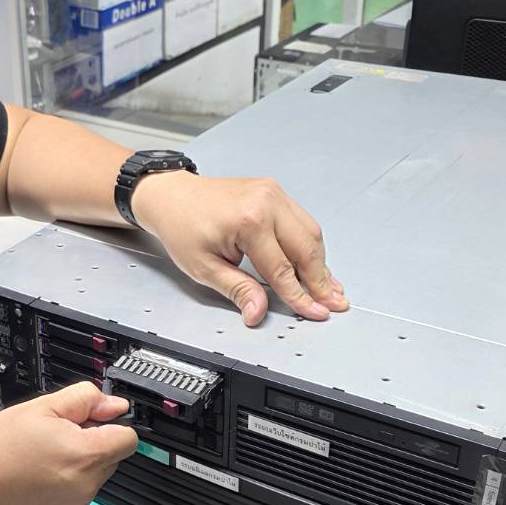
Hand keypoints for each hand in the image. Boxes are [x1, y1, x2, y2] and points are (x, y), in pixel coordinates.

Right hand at [0, 383, 136, 504]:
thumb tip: (113, 404)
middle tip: (57, 434)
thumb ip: (85, 399)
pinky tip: (39, 474)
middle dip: (92, 441)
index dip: (111, 423)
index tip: (92, 419)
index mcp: (86, 455)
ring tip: (43, 455)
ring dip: (79, 462)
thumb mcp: (42, 407)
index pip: (129, 438)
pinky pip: (79, 493)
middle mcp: (87, 485)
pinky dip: (66, 483)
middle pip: (112, 456)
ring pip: (95, 475)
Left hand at [130, 170, 347, 326]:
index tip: (314, 312)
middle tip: (333, 303)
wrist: (171, 196)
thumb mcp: (204, 267)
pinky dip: (310, 246)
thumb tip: (257, 311)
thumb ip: (237, 289)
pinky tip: (316, 264)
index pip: (283, 269)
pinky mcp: (274, 193)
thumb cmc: (181, 225)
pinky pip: (301, 221)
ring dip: (320, 263)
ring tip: (329, 288)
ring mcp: (273, 194)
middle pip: (306, 249)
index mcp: (249, 220)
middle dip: (321, 281)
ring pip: (311, 233)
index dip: (300, 296)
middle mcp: (267, 202)